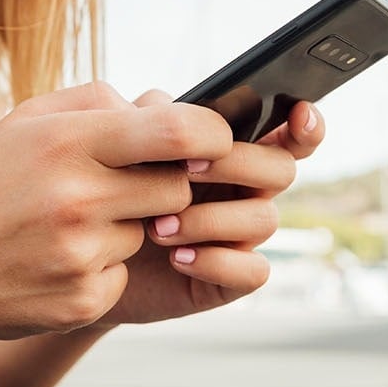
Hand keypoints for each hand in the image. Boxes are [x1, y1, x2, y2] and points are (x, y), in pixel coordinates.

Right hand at [0, 81, 232, 342]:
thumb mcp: (26, 123)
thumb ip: (98, 103)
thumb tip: (166, 106)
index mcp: (66, 142)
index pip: (177, 132)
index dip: (212, 136)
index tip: (214, 143)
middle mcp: (76, 197)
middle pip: (176, 187)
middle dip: (161, 185)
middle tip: (121, 187)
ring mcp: (79, 254)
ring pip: (150, 232)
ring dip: (125, 228)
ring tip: (66, 227)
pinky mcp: (82, 300)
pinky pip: (125, 274)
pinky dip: (102, 268)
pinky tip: (56, 262)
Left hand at [92, 91, 326, 326]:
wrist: (82, 256)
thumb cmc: (107, 193)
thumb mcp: (123, 148)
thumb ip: (151, 119)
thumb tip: (171, 107)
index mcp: (230, 151)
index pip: (286, 132)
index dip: (304, 124)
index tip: (299, 112)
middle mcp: (245, 191)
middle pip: (280, 168)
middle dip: (235, 165)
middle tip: (183, 170)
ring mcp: (240, 236)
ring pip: (264, 219)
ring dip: (211, 218)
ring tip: (158, 227)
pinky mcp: (229, 279)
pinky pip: (253, 270)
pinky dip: (217, 262)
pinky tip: (178, 259)